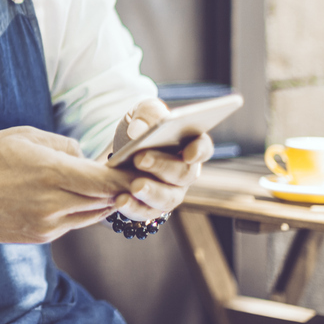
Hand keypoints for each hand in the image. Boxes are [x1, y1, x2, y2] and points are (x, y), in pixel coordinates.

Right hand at [0, 126, 135, 243]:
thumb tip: (86, 159)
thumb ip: (63, 146)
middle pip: (104, 201)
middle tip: (128, 176)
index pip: (106, 182)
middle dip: (118, 189)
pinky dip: (78, 212)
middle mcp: (52, 203)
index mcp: (51, 173)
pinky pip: (70, 225)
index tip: (140, 169)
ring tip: (103, 187)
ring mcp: (45, 224)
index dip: (127, 178)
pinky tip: (71, 198)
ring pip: (91, 216)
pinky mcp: (37, 236)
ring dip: (101, 202)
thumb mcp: (25, 136)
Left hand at [111, 98, 213, 220]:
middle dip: (163, 166)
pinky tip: (120, 200)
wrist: (120, 150)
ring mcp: (171, 192)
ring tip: (134, 186)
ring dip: (151, 192)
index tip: (188, 152)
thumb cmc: (141, 126)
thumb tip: (139, 130)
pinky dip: (134, 208)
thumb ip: (147, 113)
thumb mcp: (142, 112)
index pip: (203, 148)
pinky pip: (146, 212)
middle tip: (141, 159)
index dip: (198, 151)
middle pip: (184, 173)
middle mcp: (186, 171)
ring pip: (168, 198)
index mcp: (190, 144)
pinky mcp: (152, 207)